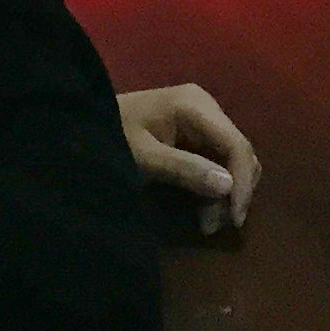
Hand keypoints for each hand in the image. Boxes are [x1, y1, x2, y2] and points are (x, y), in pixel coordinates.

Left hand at [117, 84, 259, 235]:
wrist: (86, 124)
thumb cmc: (113, 136)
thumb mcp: (144, 157)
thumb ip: (184, 169)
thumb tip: (229, 186)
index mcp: (195, 105)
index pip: (236, 145)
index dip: (243, 183)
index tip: (235, 219)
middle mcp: (207, 107)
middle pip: (239, 153)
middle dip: (233, 192)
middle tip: (211, 225)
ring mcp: (202, 119)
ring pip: (232, 160)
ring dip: (225, 194)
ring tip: (204, 223)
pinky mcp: (196, 133)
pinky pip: (217, 161)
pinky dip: (214, 187)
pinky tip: (202, 209)